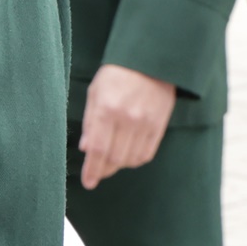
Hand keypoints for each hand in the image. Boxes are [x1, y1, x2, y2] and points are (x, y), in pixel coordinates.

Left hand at [78, 63, 176, 188]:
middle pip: (115, 158)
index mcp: (107, 110)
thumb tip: (86, 149)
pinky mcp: (160, 125)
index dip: (92, 170)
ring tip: (110, 163)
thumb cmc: (116, 75)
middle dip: (104, 170)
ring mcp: (146, 123)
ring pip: (132, 159)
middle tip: (97, 173)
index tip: (88, 183)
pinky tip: (127, 157)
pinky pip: (148, 153)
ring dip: (119, 166)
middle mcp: (128, 119)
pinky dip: (136, 160)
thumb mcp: (95, 93)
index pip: (99, 149)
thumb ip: (90, 122)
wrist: (150, 62)